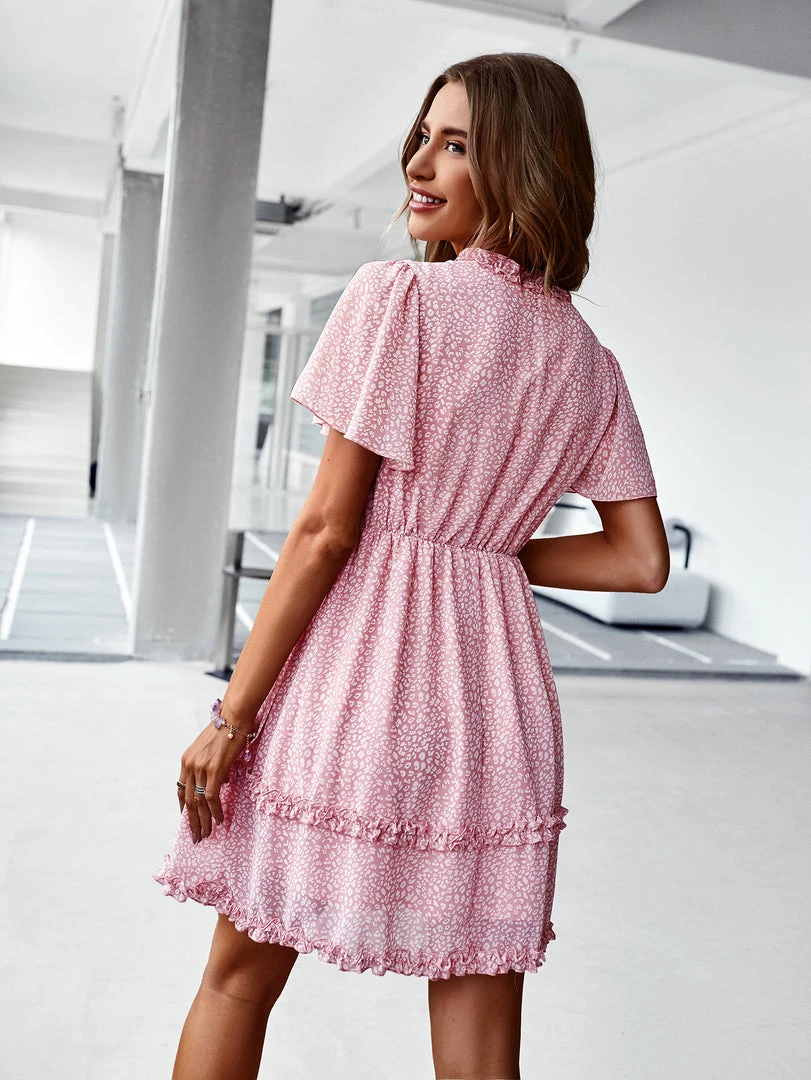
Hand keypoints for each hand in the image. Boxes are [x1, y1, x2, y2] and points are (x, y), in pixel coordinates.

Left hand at [177, 719, 252, 842]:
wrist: (234, 716)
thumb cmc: (227, 728)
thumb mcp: (211, 748)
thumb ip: (209, 764)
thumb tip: (220, 780)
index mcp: (187, 760)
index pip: (181, 789)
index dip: (184, 807)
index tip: (187, 820)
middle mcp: (190, 764)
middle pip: (188, 800)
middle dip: (192, 821)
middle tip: (196, 836)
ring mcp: (201, 767)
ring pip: (199, 802)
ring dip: (203, 820)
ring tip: (207, 834)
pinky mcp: (214, 769)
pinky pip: (212, 796)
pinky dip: (215, 810)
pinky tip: (219, 820)